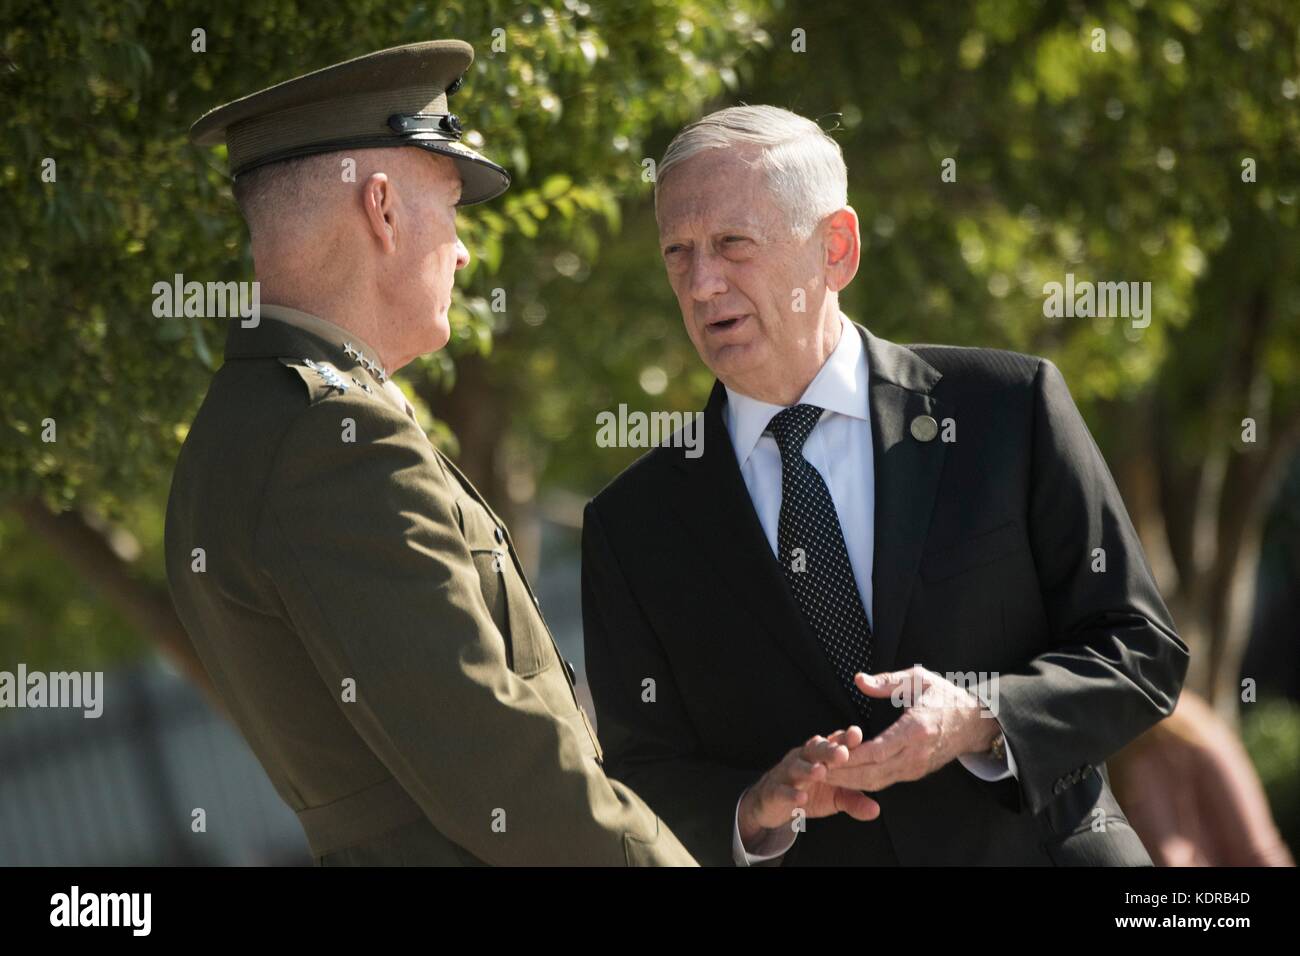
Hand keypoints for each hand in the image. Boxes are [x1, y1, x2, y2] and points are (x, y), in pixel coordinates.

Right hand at [737, 726, 879, 850]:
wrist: (772, 802)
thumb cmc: (808, 793)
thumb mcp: (834, 798)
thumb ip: (854, 801)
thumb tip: (876, 810)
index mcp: (820, 756)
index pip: (833, 743)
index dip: (843, 738)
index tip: (856, 735)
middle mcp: (803, 759)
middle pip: (815, 750)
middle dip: (828, 750)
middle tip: (842, 753)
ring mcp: (787, 774)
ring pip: (797, 767)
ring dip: (809, 769)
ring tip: (821, 772)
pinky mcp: (774, 791)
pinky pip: (782, 790)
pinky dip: (791, 794)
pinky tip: (801, 798)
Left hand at [822, 667, 1001, 792]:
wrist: (975, 722)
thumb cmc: (946, 696)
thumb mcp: (919, 679)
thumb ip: (888, 681)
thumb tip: (859, 680)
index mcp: (916, 730)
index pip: (878, 750)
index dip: (850, 757)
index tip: (826, 755)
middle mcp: (916, 754)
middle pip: (873, 773)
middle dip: (842, 775)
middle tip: (814, 771)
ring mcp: (916, 767)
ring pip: (877, 781)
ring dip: (848, 781)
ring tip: (820, 775)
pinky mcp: (915, 772)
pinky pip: (885, 780)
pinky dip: (861, 780)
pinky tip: (842, 774)